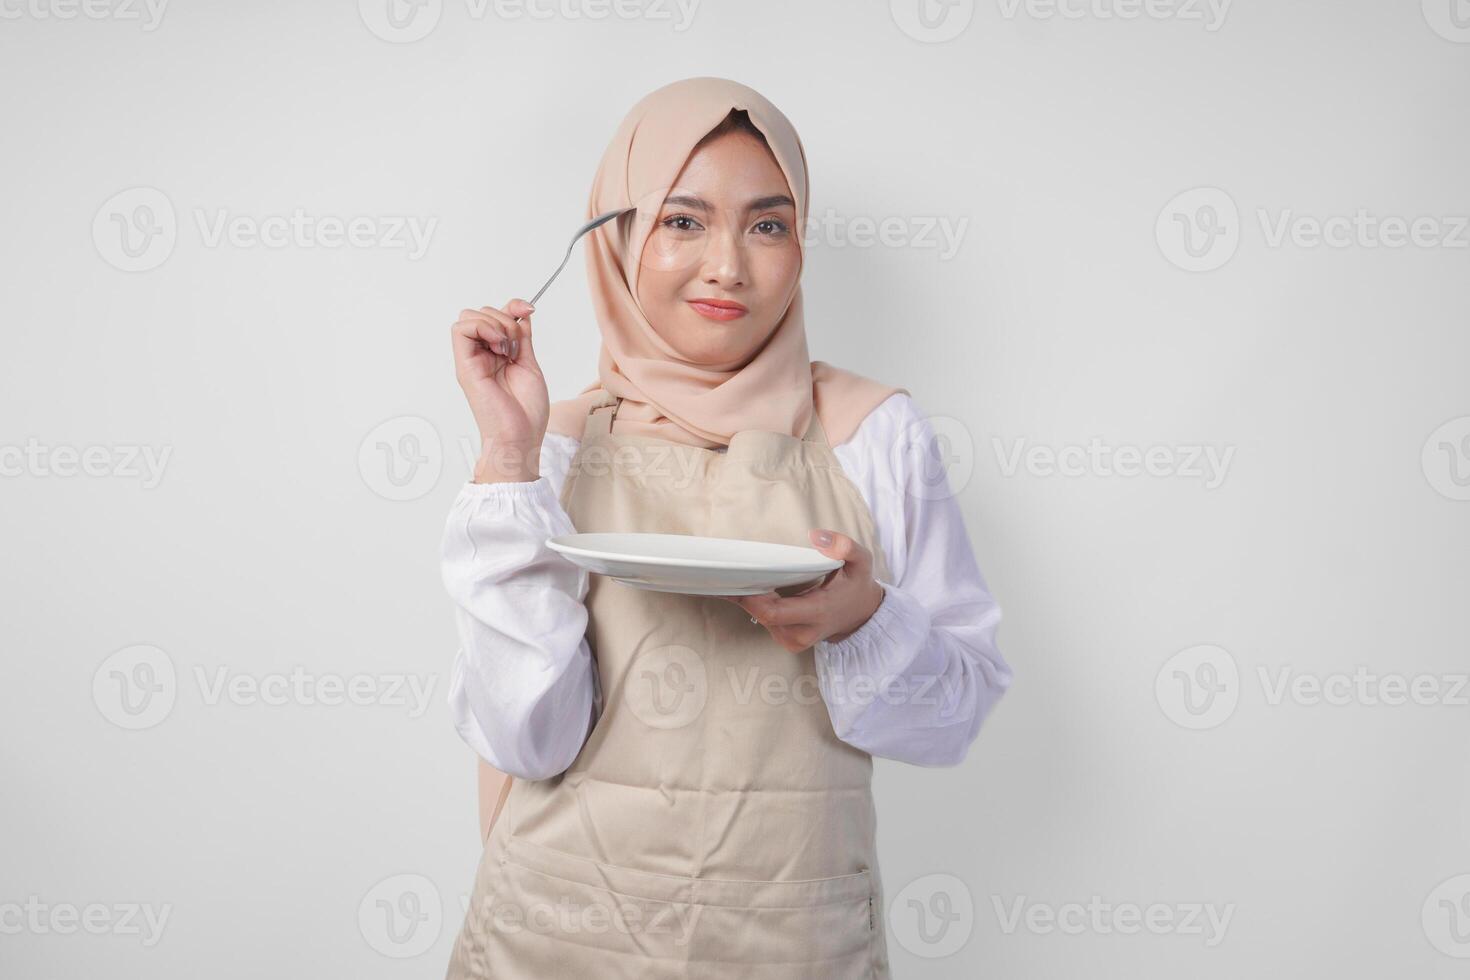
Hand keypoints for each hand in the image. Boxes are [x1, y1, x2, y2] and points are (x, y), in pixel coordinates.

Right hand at [451, 299, 548, 482]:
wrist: (520, 438)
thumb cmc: (526, 413)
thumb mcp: (529, 364)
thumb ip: (523, 338)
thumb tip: (521, 313)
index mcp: (495, 355)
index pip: (495, 316)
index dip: (511, 306)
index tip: (529, 309)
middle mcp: (480, 355)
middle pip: (480, 312)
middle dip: (504, 319)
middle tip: (517, 347)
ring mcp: (470, 360)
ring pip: (469, 316)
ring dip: (495, 325)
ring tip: (509, 351)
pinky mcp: (465, 366)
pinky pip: (461, 329)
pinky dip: (482, 327)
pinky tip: (499, 347)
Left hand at [724, 529, 884, 651]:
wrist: (861, 614)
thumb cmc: (856, 586)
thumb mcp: (861, 562)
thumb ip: (845, 546)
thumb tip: (816, 536)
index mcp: (818, 612)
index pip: (774, 612)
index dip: (752, 598)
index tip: (739, 578)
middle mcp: (803, 632)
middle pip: (762, 616)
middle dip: (745, 595)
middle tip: (730, 573)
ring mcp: (794, 640)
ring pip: (761, 620)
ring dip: (753, 600)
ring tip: (747, 578)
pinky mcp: (788, 640)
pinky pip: (766, 622)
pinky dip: (760, 606)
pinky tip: (761, 591)